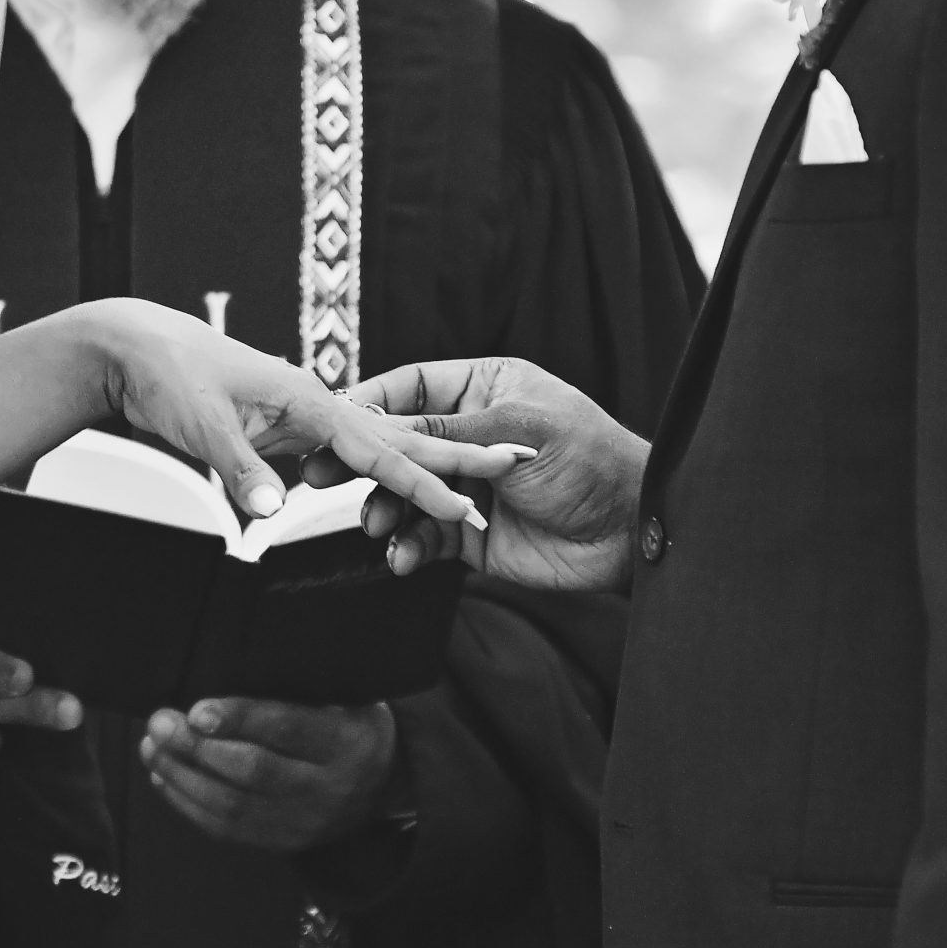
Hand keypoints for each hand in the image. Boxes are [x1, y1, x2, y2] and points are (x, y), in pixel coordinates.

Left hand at [79, 300, 520, 525]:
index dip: (425, 482)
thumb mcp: (199, 427)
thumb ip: (241, 470)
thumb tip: (272, 513)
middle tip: (514, 467)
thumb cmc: (167, 375)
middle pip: (401, 438)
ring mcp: (307, 414)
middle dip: (457, 459)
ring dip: (426, 469)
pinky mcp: (289, 427)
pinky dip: (381, 471)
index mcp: (309, 400)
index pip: (382, 449)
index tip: (468, 505)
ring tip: (475, 485)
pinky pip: (349, 454)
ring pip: (380, 447)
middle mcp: (318, 404)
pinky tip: (395, 483)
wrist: (134, 346)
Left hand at [138, 698, 400, 852]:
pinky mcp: (283, 843)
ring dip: (182, 775)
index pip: (288, 729)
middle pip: (253, 770)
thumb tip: (224, 668)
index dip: (240, 718)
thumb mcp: (345, 696)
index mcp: (349, 743)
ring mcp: (305, 822)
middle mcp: (329, 788)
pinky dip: (187, 802)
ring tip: (153, 746)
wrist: (384, 782)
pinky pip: (226, 829)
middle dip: (197, 746)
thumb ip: (296, 687)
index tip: (196, 708)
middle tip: (160, 721)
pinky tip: (163, 776)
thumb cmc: (350, 722)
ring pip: (232, 804)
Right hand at [305, 358, 648, 593]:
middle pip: (396, 445)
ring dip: (382, 510)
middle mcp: (467, 437)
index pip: (410, 389)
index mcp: (482, 390)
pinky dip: (406, 548)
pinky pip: (423, 538)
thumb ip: (447, 434)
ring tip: (375, 526)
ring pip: (402, 496)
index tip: (333, 424)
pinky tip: (400, 558)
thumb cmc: (590, 459)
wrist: (630, 530)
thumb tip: (382, 431)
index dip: (370, 405)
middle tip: (316, 478)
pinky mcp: (470, 535)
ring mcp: (466, 487)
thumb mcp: (517, 431)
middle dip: (359, 463)